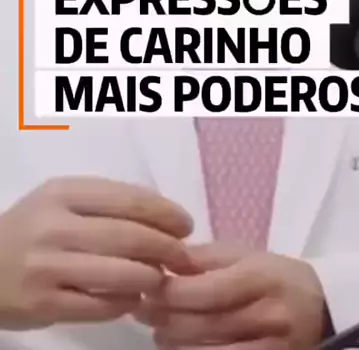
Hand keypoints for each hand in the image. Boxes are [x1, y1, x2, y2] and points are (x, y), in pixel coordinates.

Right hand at [0, 176, 195, 330]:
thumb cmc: (32, 228)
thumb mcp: (60, 200)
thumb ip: (105, 202)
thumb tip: (163, 216)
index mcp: (63, 192)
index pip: (128, 199)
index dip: (165, 212)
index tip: (186, 224)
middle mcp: (55, 227)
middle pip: (129, 236)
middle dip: (167, 247)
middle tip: (184, 256)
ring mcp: (48, 268)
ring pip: (120, 274)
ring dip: (151, 278)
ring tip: (161, 279)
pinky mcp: (44, 305)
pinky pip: (101, 306)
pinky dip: (125, 302)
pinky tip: (132, 298)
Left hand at [138, 242, 326, 349]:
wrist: (323, 309)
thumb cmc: (276, 275)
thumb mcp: (247, 254)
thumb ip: (205, 257)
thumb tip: (162, 260)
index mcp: (259, 277)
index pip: (203, 291)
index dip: (167, 292)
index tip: (148, 286)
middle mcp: (265, 315)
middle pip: (198, 325)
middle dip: (161, 319)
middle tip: (143, 310)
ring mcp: (268, 348)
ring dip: (171, 343)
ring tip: (159, 330)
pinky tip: (181, 347)